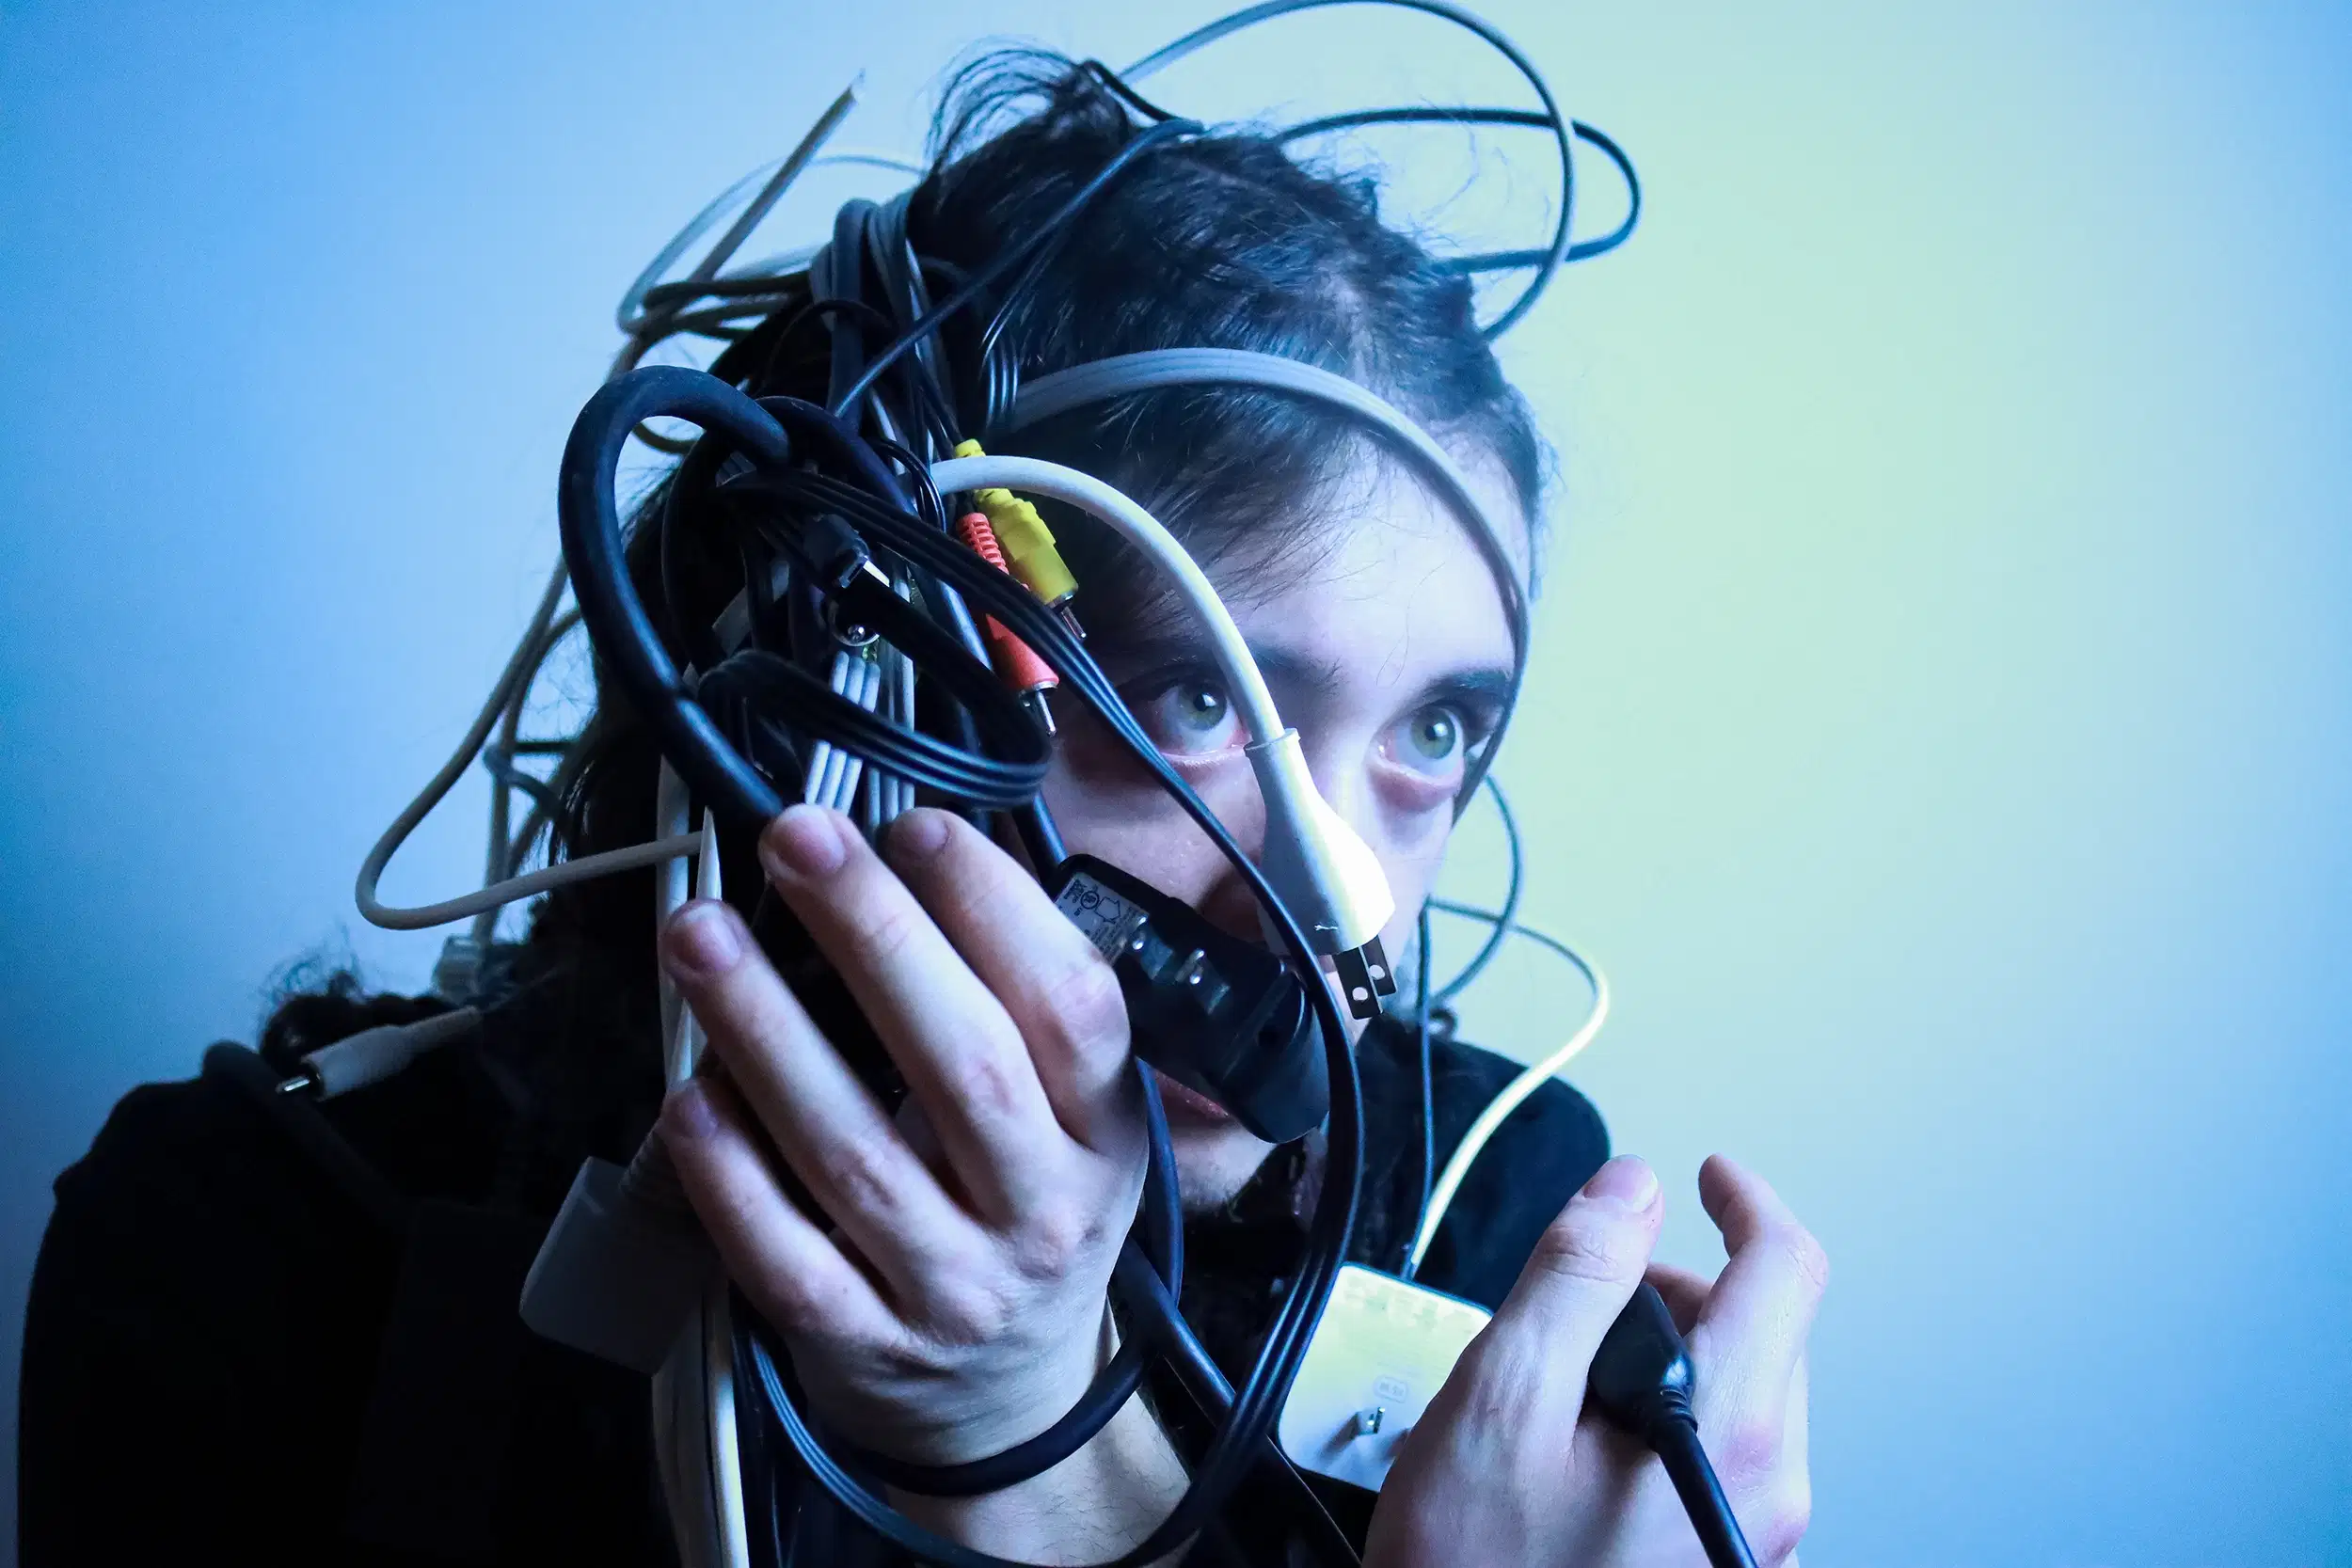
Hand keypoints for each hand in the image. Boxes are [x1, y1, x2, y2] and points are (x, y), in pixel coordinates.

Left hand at [656, 804, 1146, 1468]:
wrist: (1007, 1407)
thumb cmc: (1024, 1218)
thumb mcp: (1077, 1125)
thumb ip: (1020, 1010)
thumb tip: (913, 856)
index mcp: (1102, 1132)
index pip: (1072, 1007)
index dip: (997, 909)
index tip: (916, 826)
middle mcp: (1040, 1210)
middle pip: (961, 1063)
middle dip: (874, 935)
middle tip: (795, 837)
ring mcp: (951, 1286)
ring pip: (853, 1150)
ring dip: (769, 1029)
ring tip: (699, 933)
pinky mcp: (862, 1347)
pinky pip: (787, 1256)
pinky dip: (733, 1173)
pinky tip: (687, 1092)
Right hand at [1365, 1154, 1823, 1567]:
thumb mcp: (1503, 1394)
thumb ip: (1574, 1276)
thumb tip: (1628, 1192)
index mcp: (1731, 1432)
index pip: (1784, 1269)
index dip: (1743, 1200)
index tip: (1703, 1176)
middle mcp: (1770, 1488)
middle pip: (1763, 1328)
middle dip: (1677, 1287)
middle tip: (1580, 1303)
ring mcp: (1757, 1534)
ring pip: (1743, 1390)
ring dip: (1664, 1354)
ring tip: (1563, 1395)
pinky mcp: (1725, 1563)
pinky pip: (1723, 1451)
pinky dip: (1665, 1415)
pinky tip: (1584, 1450)